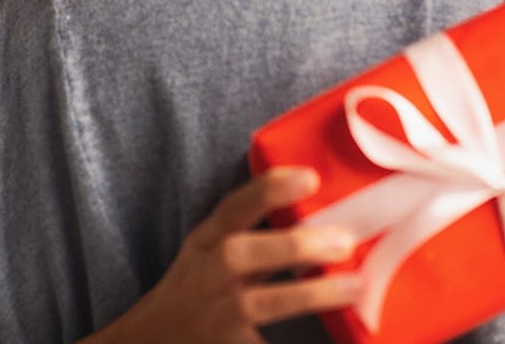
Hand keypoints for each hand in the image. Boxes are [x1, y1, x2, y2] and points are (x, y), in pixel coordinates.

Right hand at [91, 168, 361, 343]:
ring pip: (256, 304)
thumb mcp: (211, 249)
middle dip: (292, 246)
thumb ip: (252, 230)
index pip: (232, 208)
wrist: (151, 340)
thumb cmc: (196, 286)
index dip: (268, 190)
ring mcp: (214, 316)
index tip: (309, 177)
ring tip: (352, 286)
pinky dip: (286, 342)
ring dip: (307, 294)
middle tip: (344, 241)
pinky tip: (339, 336)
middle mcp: (205, 276)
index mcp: (205, 243)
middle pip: (239, 255)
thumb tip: (321, 207)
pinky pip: (261, 343)